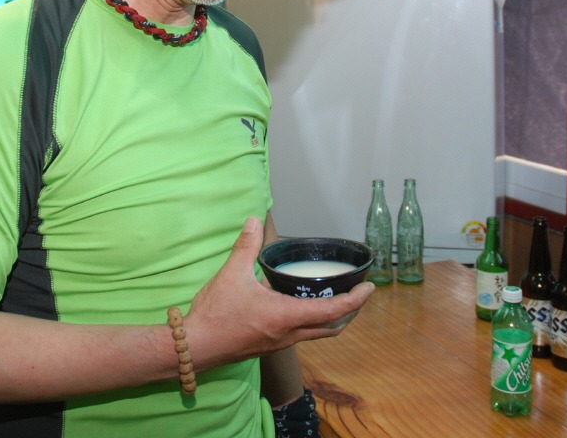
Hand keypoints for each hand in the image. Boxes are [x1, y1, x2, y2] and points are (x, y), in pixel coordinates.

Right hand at [183, 216, 374, 369]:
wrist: (196, 346)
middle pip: (332, 328)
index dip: (355, 300)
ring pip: (317, 334)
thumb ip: (246, 246)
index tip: (370, 288)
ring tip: (334, 299)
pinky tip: (300, 308)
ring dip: (331, 319)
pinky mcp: (269, 346)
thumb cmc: (216, 313)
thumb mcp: (232, 274)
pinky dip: (313, 323)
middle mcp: (289, 334)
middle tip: (356, 293)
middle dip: (349, 312)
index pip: (333, 311)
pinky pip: (301, 336)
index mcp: (287, 316)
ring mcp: (280, 343)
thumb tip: (254, 221)